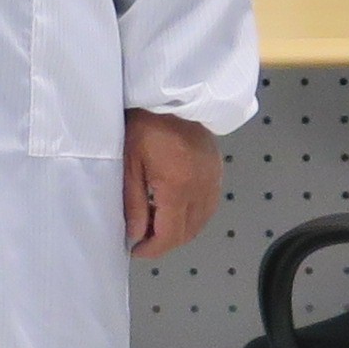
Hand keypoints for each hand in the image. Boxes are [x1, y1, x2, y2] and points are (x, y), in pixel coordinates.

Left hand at [124, 110, 222, 258]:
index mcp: (178, 188)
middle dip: (165, 242)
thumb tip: (135, 235)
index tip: (135, 250)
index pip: (170, 235)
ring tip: (156, 223)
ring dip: (180, 230)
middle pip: (188, 233)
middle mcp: (201, 189)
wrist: (173, 96)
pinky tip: (175, 207)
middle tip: (143, 238)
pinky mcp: (217, 171)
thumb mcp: (131, 165)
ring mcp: (214, 180)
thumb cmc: (144, 126)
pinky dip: (193, 215)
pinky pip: (208, 206)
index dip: (153, 249)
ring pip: (201, 222)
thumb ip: (134, 203)